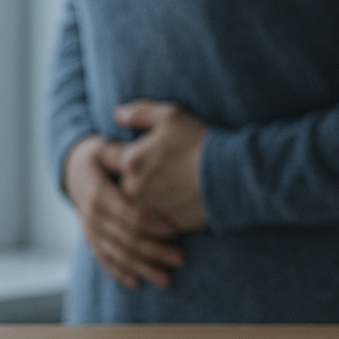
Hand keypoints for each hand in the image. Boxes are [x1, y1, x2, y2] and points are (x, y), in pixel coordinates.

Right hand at [62, 134, 183, 289]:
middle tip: (181, 258)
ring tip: (166, 280)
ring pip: (117, 254)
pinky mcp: (91, 240)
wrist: (72, 173)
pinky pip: (104, 260)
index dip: (151, 223)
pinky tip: (137, 283)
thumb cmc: (98, 160)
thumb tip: (138, 157)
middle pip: (126, 237)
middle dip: (154, 250)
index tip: (175, 230)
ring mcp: (90, 231)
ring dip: (142, 268)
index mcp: (98, 193)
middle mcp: (92, 216)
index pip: (127, 212)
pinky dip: (119, 272)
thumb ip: (123, 156)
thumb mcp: (106, 151)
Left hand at [101, 100, 209, 233]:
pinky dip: (159, 211)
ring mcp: (148, 210)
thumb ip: (139, 113)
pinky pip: (153, 219)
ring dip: (143, 195)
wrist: (231, 176)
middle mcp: (133, 188)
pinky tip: (175, 200)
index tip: (128, 149)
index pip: (107, 156)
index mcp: (130, 161)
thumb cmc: (200, 142)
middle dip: (129, 175)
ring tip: (166, 184)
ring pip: (135, 202)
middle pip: (120, 181)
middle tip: (152, 169)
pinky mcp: (163, 225)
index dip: (116, 151)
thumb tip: (117, 114)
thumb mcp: (170, 117)